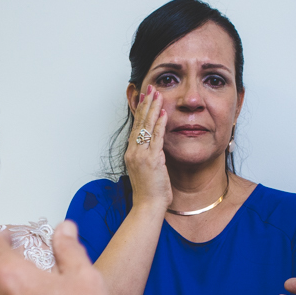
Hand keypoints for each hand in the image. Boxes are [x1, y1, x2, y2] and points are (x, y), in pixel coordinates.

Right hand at [124, 85, 171, 209]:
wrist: (148, 206)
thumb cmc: (150, 193)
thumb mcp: (148, 171)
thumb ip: (151, 157)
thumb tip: (158, 149)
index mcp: (132, 154)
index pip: (136, 128)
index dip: (141, 112)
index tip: (145, 98)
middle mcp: (133, 152)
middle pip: (139, 123)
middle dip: (146, 104)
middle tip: (150, 88)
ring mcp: (141, 155)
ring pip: (146, 127)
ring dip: (153, 109)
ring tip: (157, 94)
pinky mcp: (151, 160)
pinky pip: (156, 138)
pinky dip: (160, 124)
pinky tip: (164, 112)